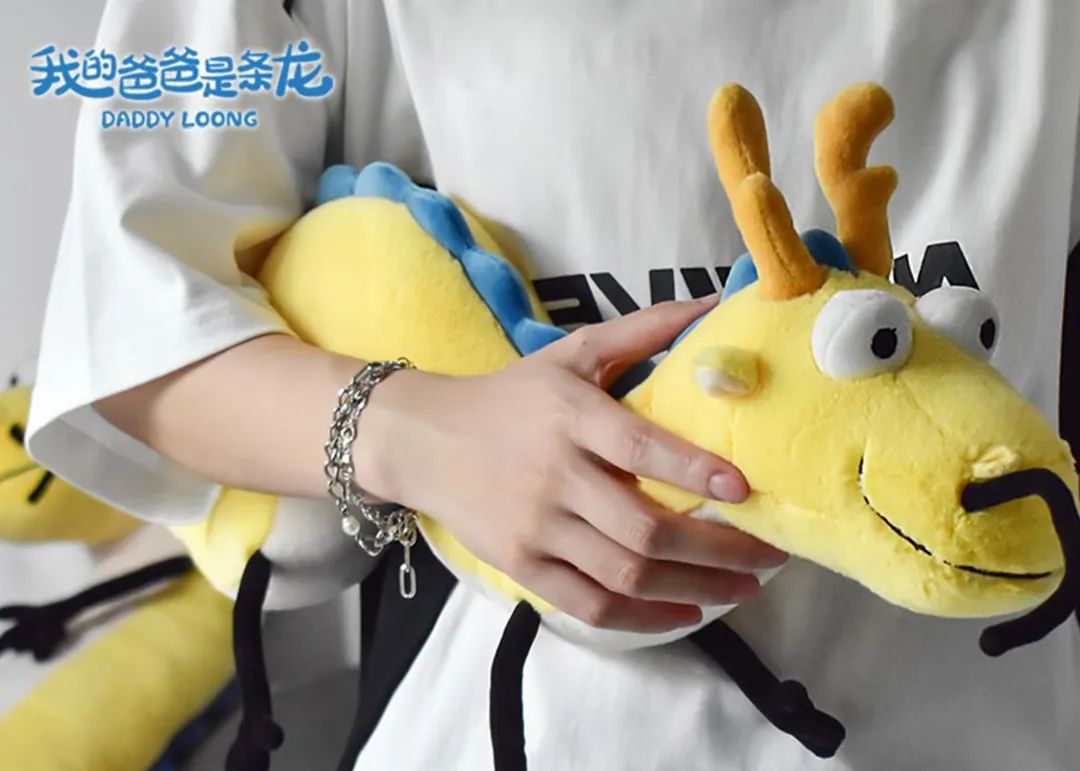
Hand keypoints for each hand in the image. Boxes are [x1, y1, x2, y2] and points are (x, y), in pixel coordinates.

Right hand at [354, 297, 786, 632]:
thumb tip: (715, 303)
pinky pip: (590, 605)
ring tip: (743, 587)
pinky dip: (644, 618)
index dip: (694, 471)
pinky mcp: (521, 565)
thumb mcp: (571, 353)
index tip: (746, 489)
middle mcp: (553, 476)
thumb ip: (643, 331)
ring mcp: (535, 528)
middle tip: (768, 556)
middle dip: (717, 550)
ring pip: (625, 574)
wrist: (424, 439)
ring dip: (695, 588)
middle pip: (644, 529)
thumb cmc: (512, 395)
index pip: (639, 447)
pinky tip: (685, 613)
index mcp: (570, 416)